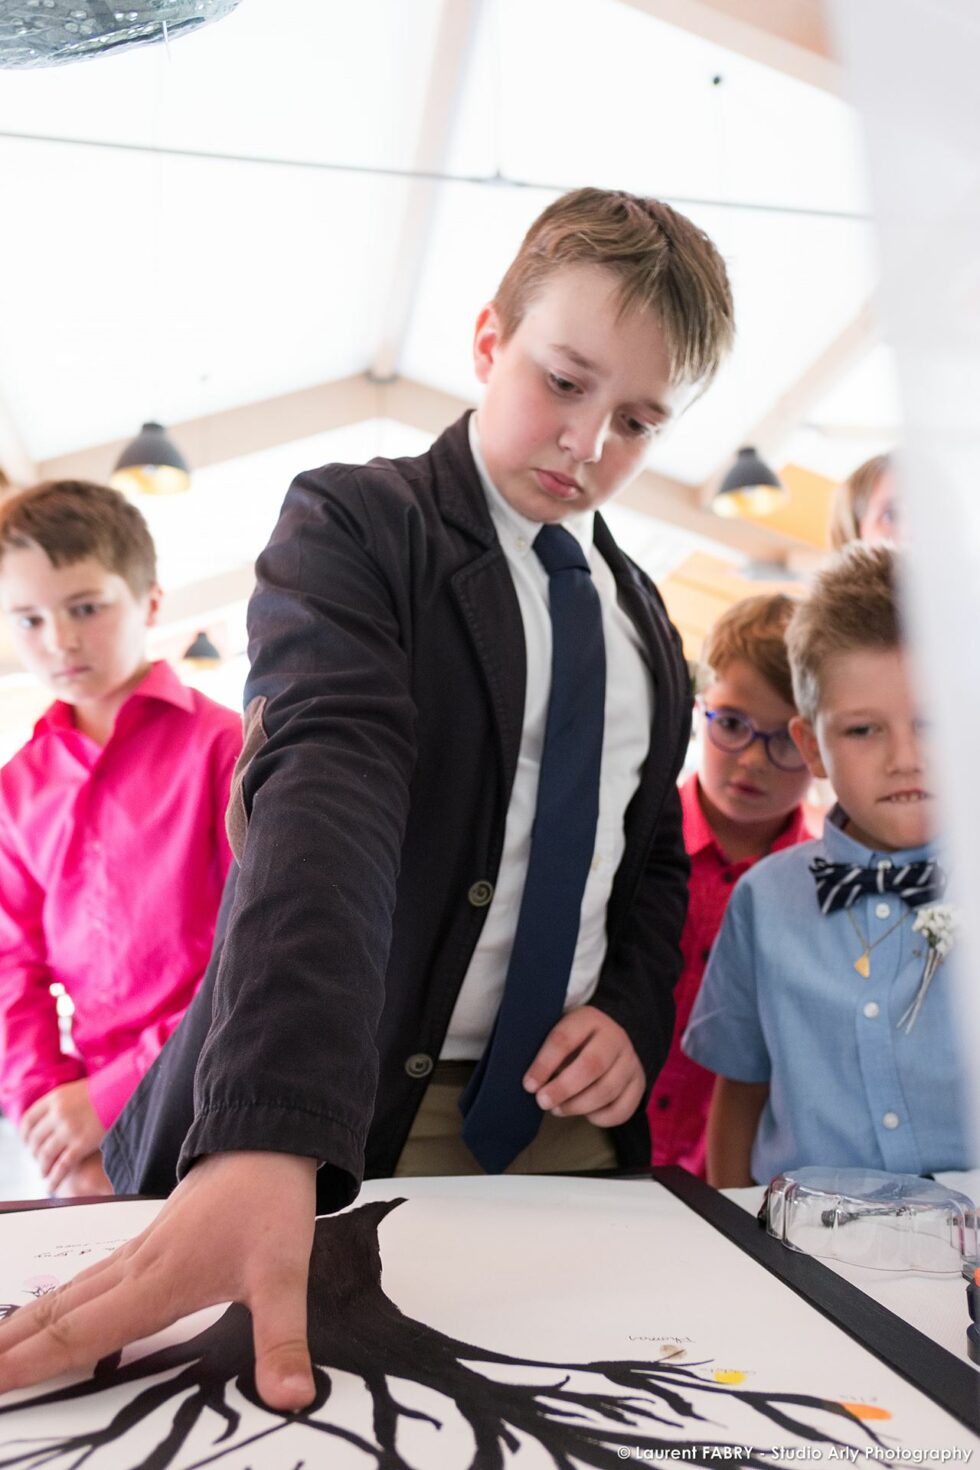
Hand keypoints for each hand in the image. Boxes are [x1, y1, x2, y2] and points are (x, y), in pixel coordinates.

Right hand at [0, 1151, 317, 1408]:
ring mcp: (139, 1250)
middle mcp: (137, 1267)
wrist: (268, 1134)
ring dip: (29, 1322)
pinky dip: (60, 1300)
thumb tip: (293, 1399)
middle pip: (62, 1313)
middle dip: (13, 1345)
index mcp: (158, 1282)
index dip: (34, 1362)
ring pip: (72, 1292)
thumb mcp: (284, 1275)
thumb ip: (283, 1339)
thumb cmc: (271, 1200)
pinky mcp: (150, 1239)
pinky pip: (91, 1276)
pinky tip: (54, 1309)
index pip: (83, 1333)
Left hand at [20, 1080, 105, 1194]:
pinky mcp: (81, 1144)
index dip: (24, 1135)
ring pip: (45, 1154)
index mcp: (54, 1099)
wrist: (124, 1092)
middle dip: (33, 1152)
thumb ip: (59, 1103)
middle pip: (35, 1139)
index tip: (26, 1142)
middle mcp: (58, 1114)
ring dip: (42, 1166)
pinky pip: (62, 1165)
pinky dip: (54, 1177)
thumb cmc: (103, 1090)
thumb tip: (48, 1119)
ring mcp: (68, 1130)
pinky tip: (52, 1184)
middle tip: (37, 1158)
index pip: (28, 1120)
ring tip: (44, 1173)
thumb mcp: (75, 1091)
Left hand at [523, 1004, 645, 1126]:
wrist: (611, 1035)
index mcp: (588, 1019)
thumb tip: (531, 1083)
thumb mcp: (560, 1032)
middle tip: (542, 1101)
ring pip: (607, 1090)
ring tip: (557, 1109)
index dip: (544, 1064)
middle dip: (563, 1088)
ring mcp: (630, 1060)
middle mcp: (615, 1037)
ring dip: (578, 1106)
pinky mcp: (639, 1083)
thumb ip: (546, 1052)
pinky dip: (601, 1118)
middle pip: (591, 1065)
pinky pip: (622, 1109)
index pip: (564, 1039)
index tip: (529, 1085)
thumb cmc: (574, 1039)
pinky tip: (585, 1114)